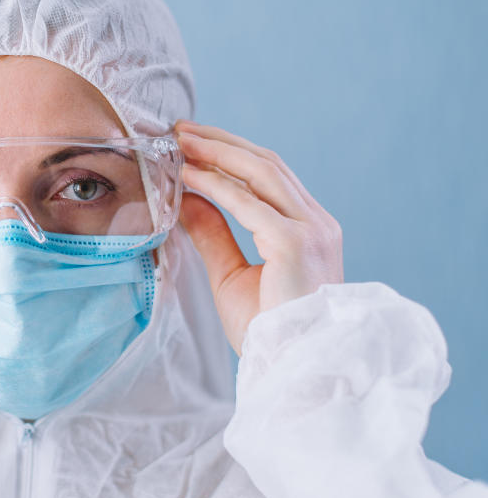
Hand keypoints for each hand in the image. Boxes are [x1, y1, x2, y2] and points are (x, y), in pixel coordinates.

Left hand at [173, 120, 342, 354]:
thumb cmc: (268, 331)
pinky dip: (216, 185)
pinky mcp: (296, 244)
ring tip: (180, 142)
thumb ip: (214, 234)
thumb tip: (187, 199)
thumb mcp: (231, 275)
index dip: (230, 155)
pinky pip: (249, 203)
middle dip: (221, 143)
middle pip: (267, 164)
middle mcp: (316, 223)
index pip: (269, 176)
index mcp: (308, 229)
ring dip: (217, 153)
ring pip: (262, 173)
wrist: (295, 368)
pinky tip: (189, 177)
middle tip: (180, 130)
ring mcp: (311, 231)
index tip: (193, 143)